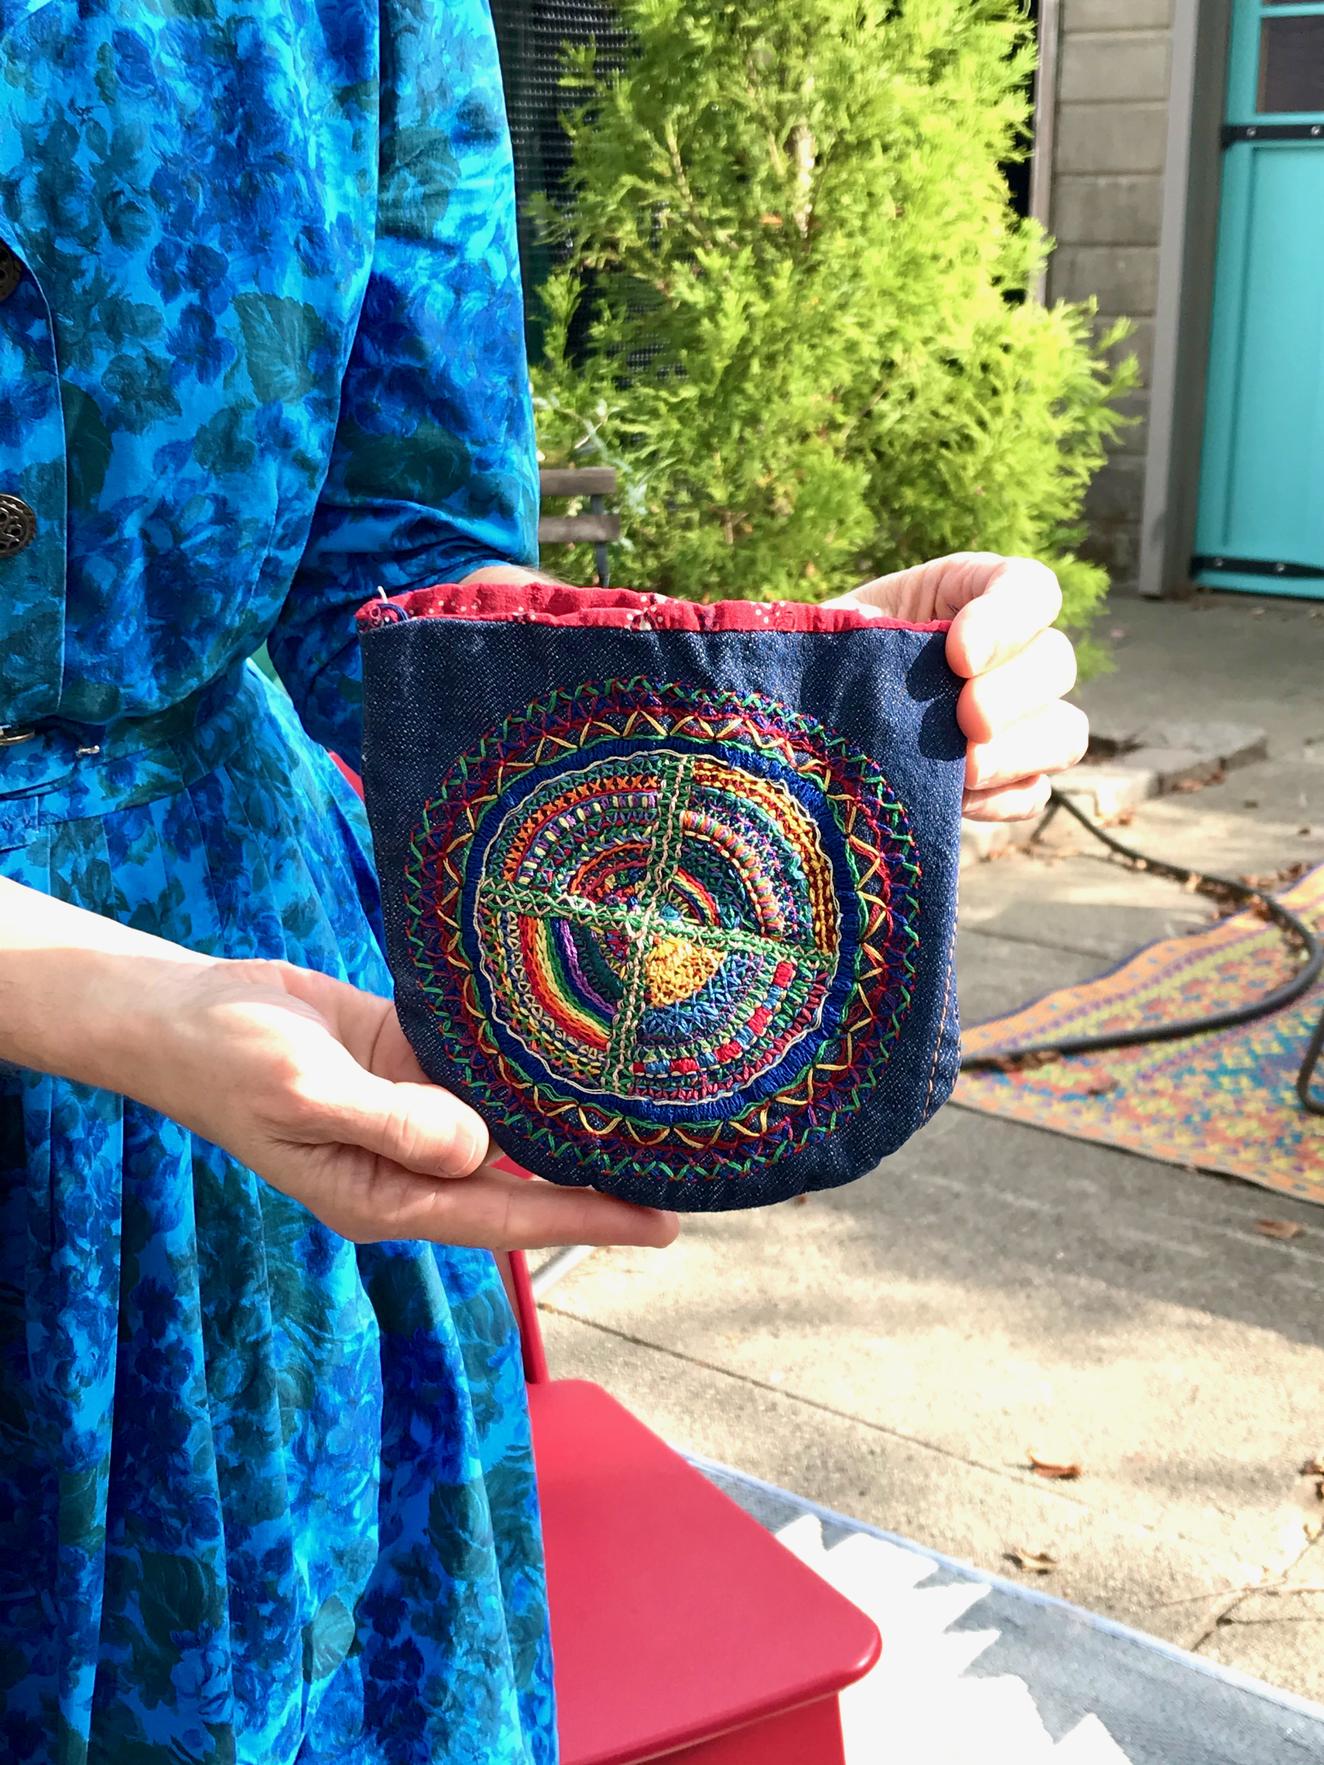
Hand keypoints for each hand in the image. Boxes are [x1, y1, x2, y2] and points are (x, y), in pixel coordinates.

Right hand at [140, 957, 680, 1250]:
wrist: (183, 1010)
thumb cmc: (229, 1062)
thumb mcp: (304, 1094)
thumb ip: (392, 1123)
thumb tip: (478, 1148)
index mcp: (388, 1194)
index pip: (508, 1213)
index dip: (588, 1219)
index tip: (664, 1225)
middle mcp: (413, 1162)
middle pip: (525, 1174)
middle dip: (599, 1172)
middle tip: (690, 1162)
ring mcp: (415, 1113)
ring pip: (510, 1119)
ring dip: (569, 1114)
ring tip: (656, 1107)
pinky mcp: (410, 1064)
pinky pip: (481, 1066)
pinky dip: (526, 1057)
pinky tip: (582, 1043)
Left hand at [828, 552, 1087, 820]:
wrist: (796, 726)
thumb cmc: (816, 658)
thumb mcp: (834, 627)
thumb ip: (864, 628)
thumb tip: (874, 635)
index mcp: (970, 594)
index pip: (1028, 589)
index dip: (1008, 619)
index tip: (959, 654)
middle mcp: (1008, 655)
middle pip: (1055, 662)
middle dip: (1012, 694)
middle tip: (966, 720)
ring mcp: (1014, 722)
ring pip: (1064, 731)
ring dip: (1021, 751)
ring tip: (965, 770)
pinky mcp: (1002, 781)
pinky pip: (1034, 793)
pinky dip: (1005, 799)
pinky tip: (960, 801)